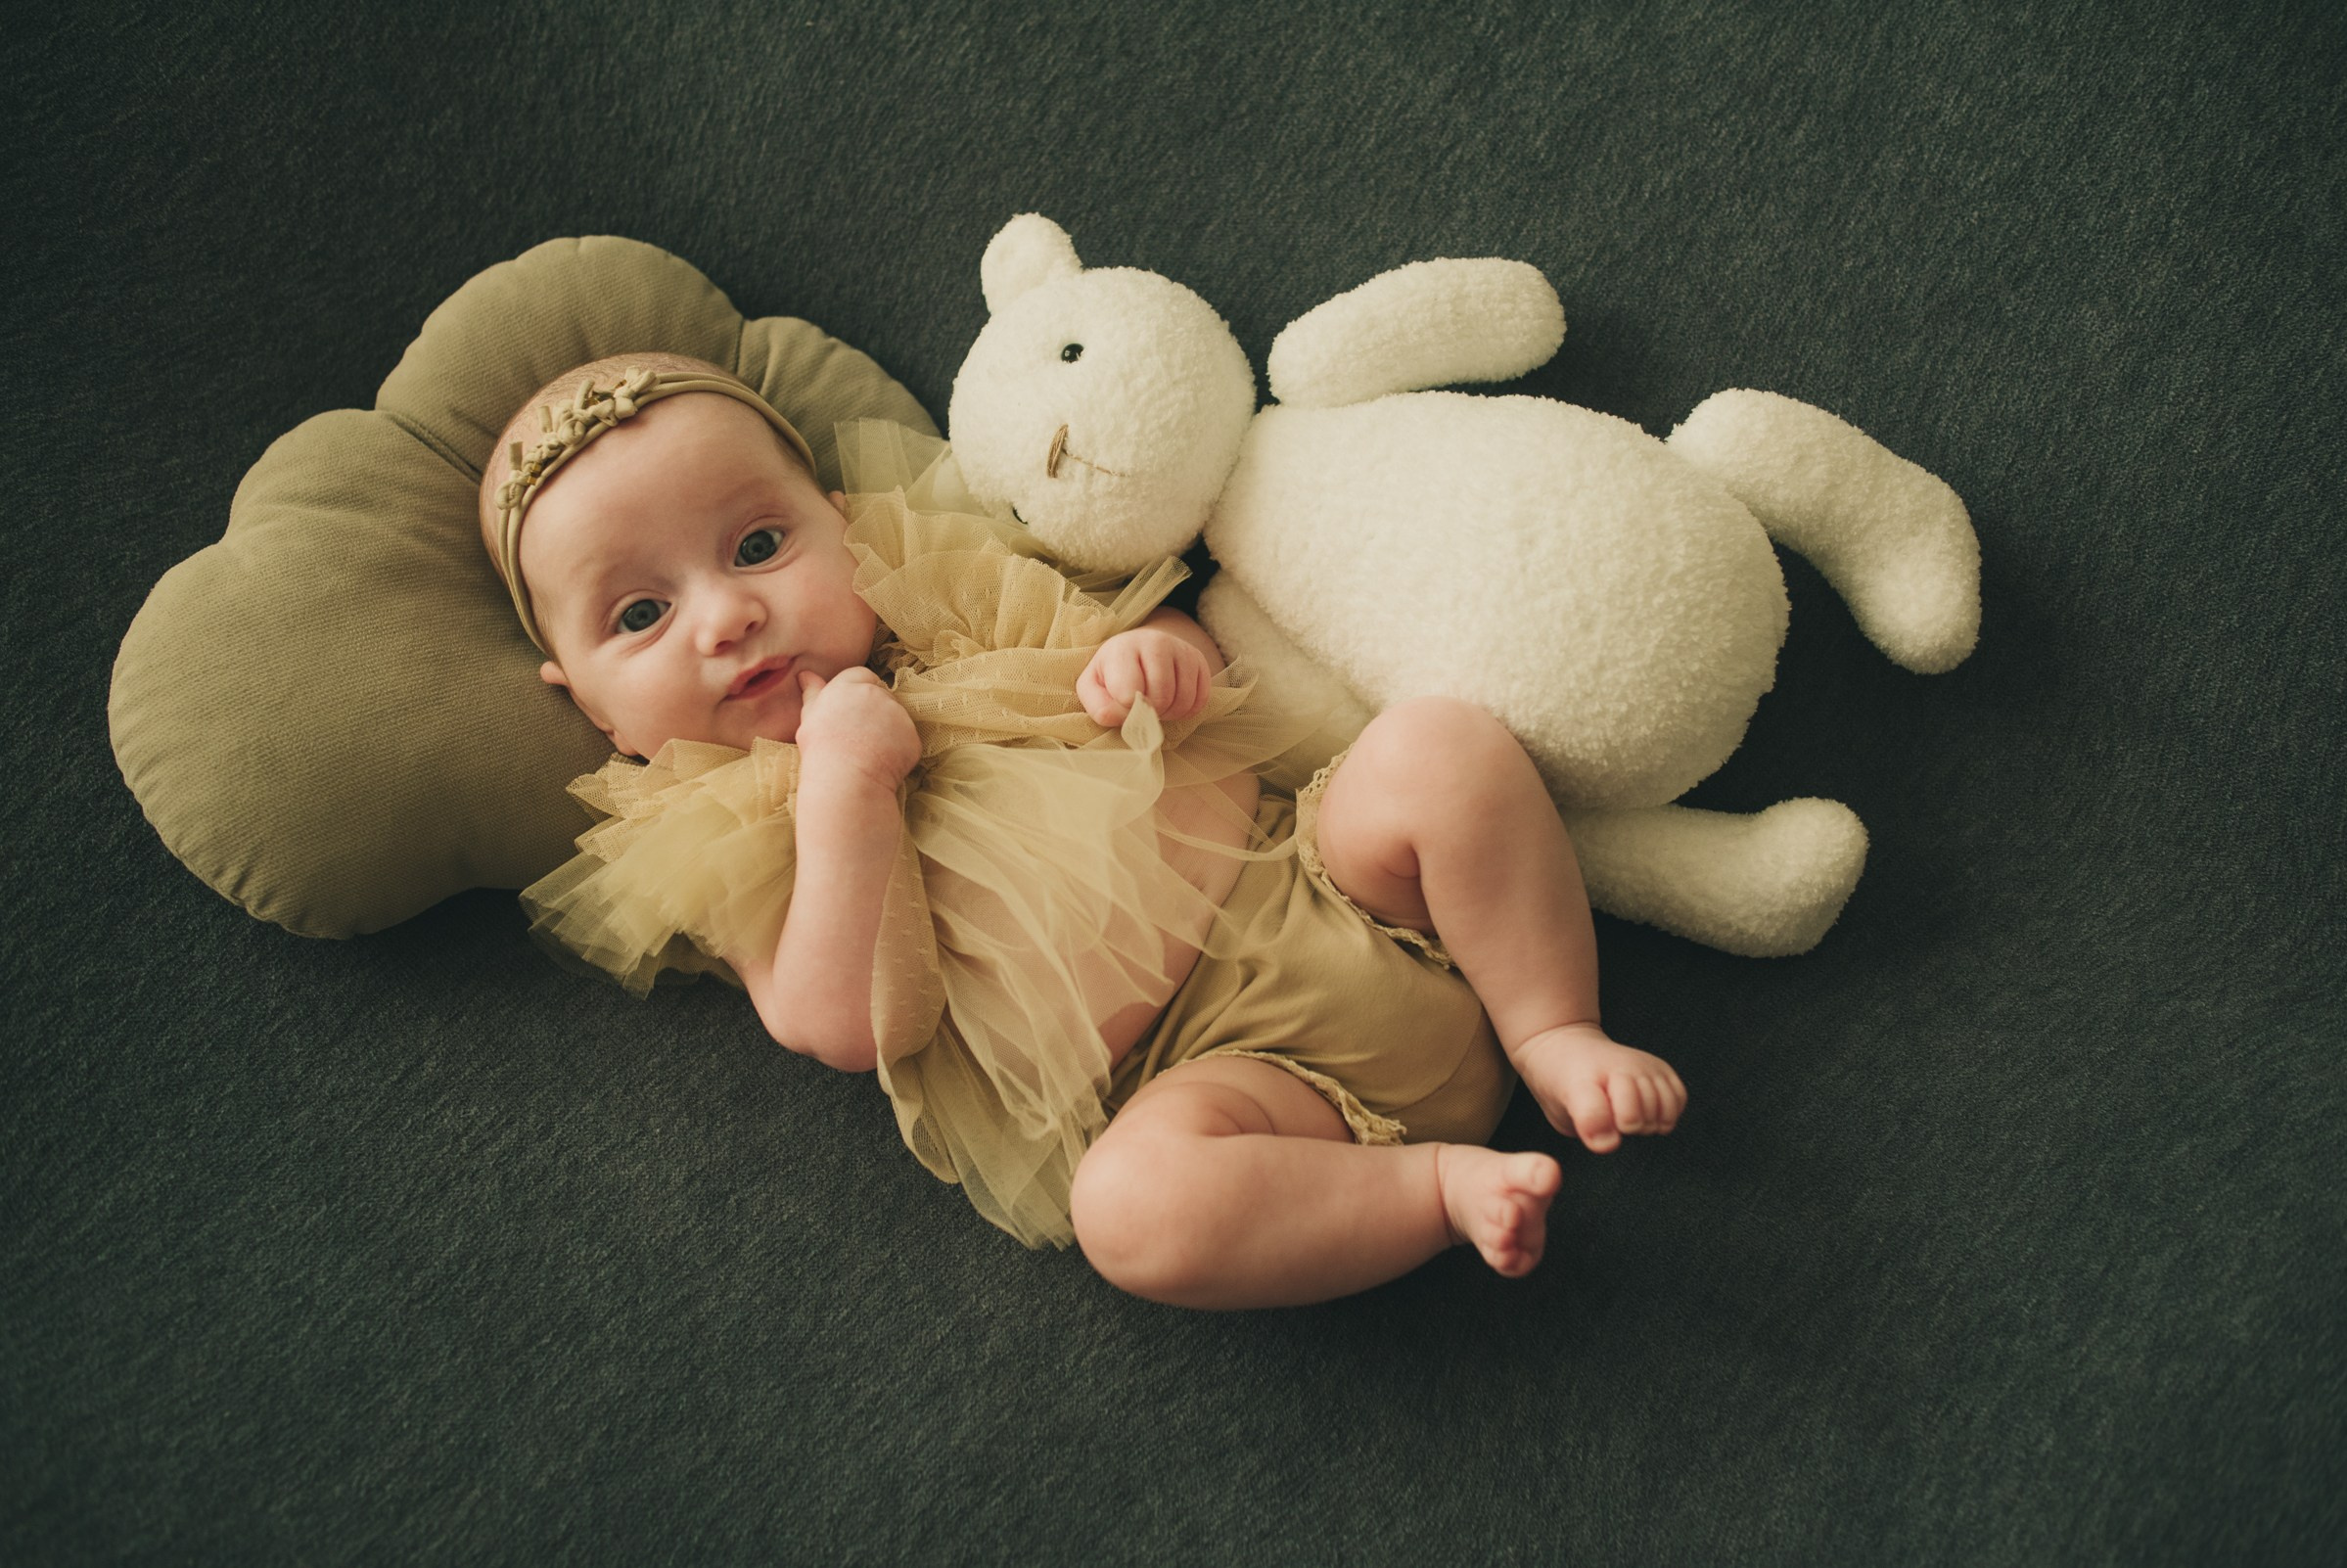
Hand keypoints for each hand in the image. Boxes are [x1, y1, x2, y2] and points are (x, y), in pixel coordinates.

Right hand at [792, 667, 919, 792]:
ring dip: (888, 729)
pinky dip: (899, 749)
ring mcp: (898, 713)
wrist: (846, 780)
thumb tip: (806, 674)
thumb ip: (813, 692)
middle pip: (881, 694)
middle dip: (874, 710)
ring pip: (896, 717)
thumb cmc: (821, 750)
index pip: (862, 675)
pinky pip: (907, 739)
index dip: (858, 692)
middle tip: (859, 736)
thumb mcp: (809, 717)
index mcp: (849, 686)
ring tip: (868, 752)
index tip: (851, 712)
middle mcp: (876, 693)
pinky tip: (882, 763)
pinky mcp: (912, 735)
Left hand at [1079, 628, 1211, 726]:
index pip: (1130, 691)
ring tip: (1157, 706)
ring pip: (1183, 700)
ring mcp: (1181, 649)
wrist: (1140, 650)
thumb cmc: (1113, 674)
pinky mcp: (1199, 660)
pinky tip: (1173, 702)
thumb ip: (1099, 707)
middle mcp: (1155, 642)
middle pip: (1161, 696)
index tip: (1123, 704)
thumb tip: (1119, 718)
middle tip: (1143, 708)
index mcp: (1123, 648)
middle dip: (1151, 713)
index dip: (1126, 708)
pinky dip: (1187, 711)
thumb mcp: (1093, 688)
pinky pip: (1200, 700)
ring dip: (1170, 714)